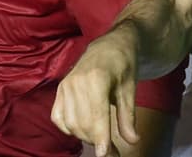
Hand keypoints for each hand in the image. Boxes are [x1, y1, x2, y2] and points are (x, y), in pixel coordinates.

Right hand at [52, 30, 139, 155]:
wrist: (109, 45)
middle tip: (113, 152)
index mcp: (96, 78)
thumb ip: (128, 116)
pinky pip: (58, 118)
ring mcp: (65, 86)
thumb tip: (133, 140)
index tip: (105, 155)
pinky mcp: (60, 90)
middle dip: (97, 142)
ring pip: (71, 124)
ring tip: (102, 139)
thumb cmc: (122, 64)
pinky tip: (83, 129)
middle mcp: (76, 82)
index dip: (101, 139)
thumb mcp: (130, 88)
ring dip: (86, 137)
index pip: (96, 116)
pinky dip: (69, 128)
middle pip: (83, 124)